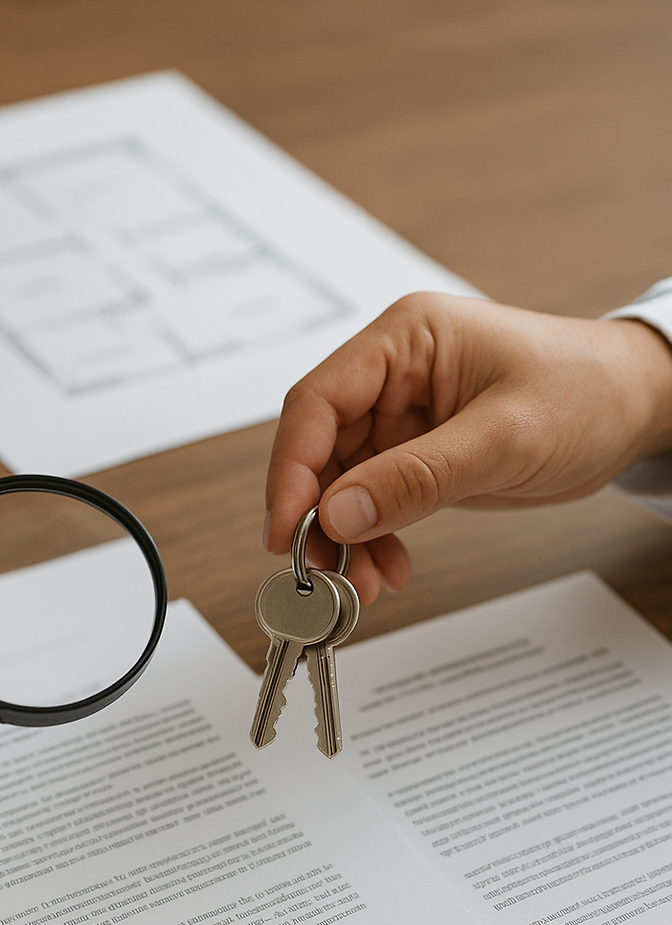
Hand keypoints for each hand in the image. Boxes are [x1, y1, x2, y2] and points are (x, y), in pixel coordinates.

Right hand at [265, 293, 671, 602]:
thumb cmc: (586, 392)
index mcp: (404, 341)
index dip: (292, 469)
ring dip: (345, 539)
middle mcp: (393, 375)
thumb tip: (338, 513)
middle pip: (321, 449)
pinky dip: (373, 540)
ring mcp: (402, 417)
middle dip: (318, 516)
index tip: (288, 528)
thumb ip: (417, 477)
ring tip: (361, 584)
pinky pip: (374, 502)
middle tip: (323, 572)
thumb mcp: (503, 439)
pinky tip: (388, 567)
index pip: (317, 402)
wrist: (637, 408)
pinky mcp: (417, 455)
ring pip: (342, 486)